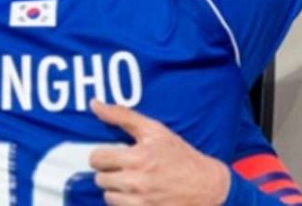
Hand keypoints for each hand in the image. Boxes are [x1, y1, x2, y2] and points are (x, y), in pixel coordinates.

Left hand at [89, 100, 229, 205]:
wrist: (207, 186)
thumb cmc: (180, 155)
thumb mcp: (154, 130)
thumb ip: (122, 115)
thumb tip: (95, 104)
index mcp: (137, 158)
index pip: (96, 158)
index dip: (102, 155)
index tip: (112, 155)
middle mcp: (136, 183)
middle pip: (100, 179)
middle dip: (109, 172)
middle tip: (124, 168)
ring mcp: (141, 203)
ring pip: (108, 197)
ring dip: (116, 190)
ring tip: (132, 182)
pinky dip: (126, 203)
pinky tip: (139, 195)